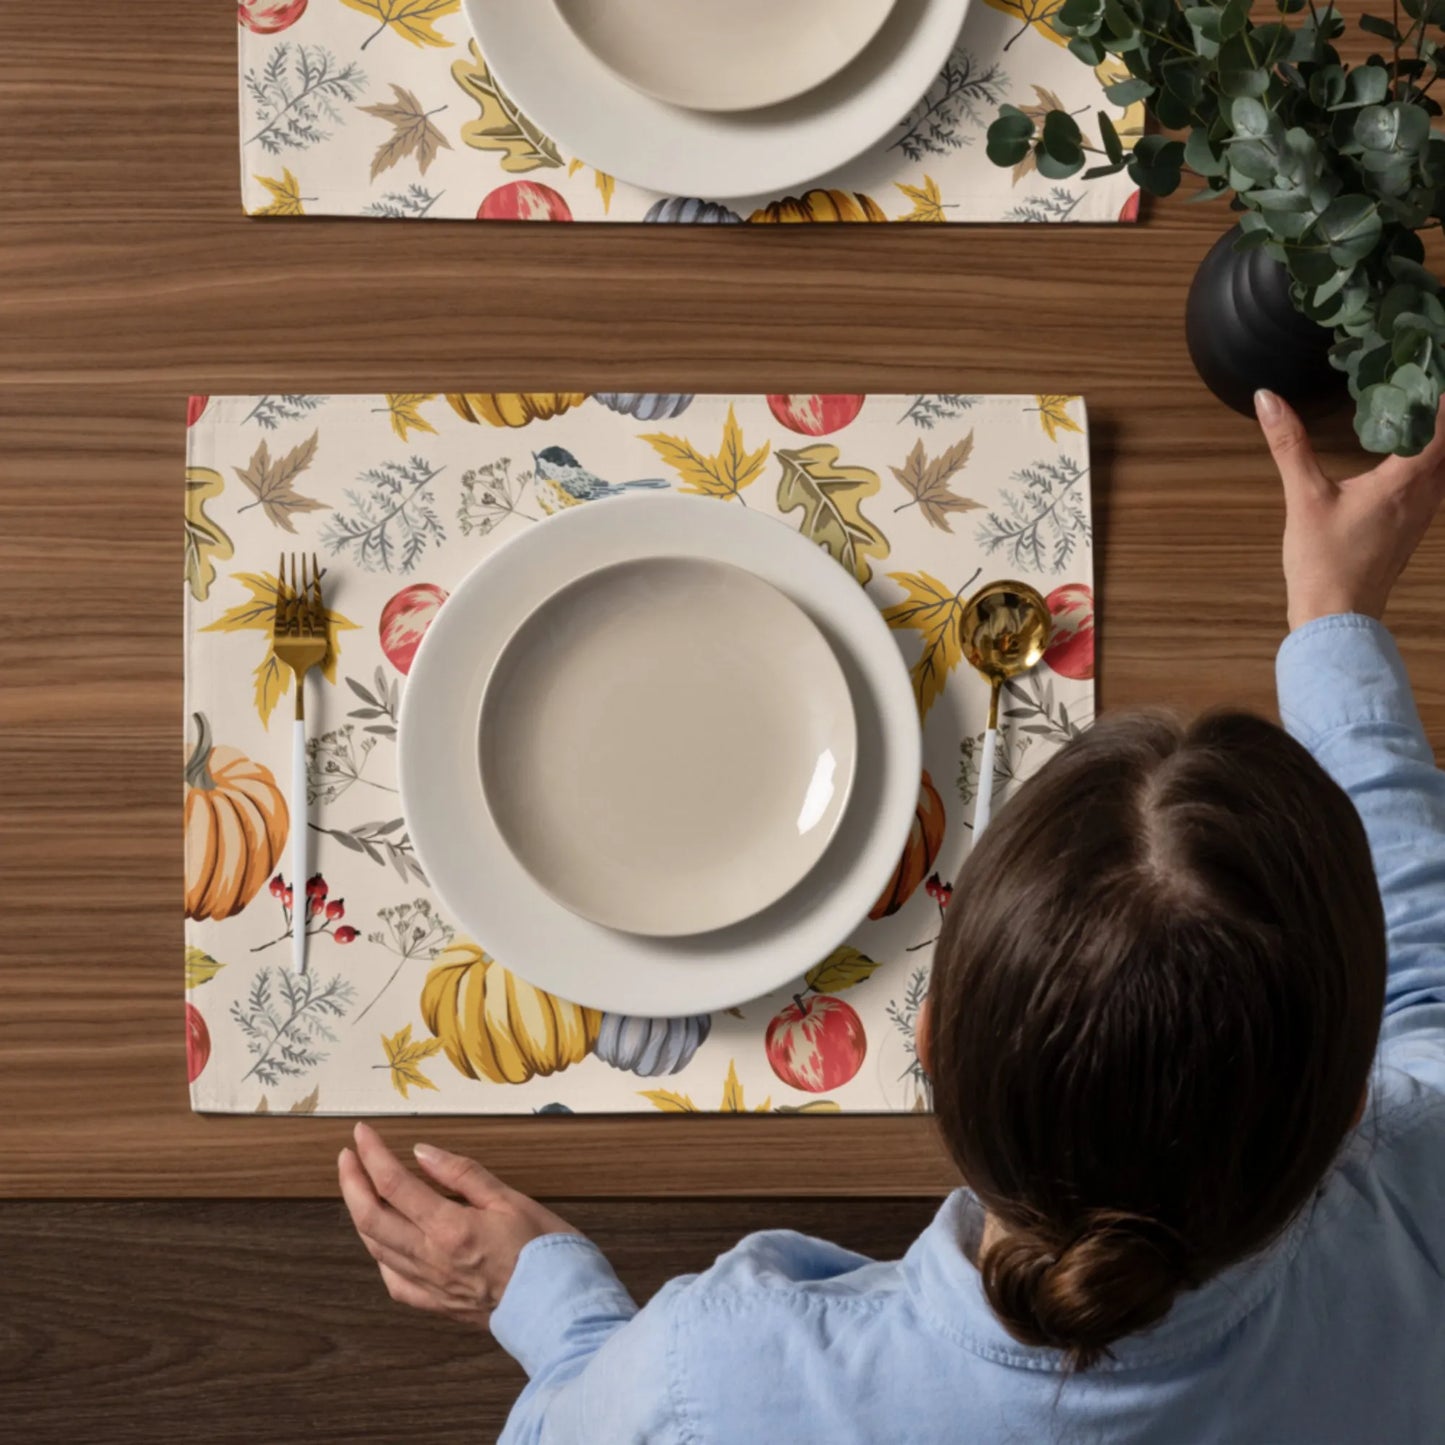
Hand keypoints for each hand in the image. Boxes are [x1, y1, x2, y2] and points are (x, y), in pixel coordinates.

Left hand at [338, 1122, 578, 1325]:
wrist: (561, 1309)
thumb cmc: (545, 1252)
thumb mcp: (511, 1199)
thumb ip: (464, 1175)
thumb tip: (423, 1153)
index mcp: (450, 1228)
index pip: (394, 1184)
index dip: (373, 1154)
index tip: (363, 1133)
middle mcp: (431, 1259)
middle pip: (371, 1217)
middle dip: (352, 1182)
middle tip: (347, 1156)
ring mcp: (430, 1285)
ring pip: (376, 1248)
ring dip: (360, 1214)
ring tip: (358, 1189)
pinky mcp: (438, 1305)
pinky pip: (394, 1281)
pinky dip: (380, 1256)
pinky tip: (383, 1243)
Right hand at [1256, 389, 1444, 629]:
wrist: (1336, 618)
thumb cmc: (1324, 561)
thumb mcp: (1303, 498)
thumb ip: (1289, 445)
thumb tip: (1268, 398)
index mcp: (1404, 481)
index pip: (1441, 426)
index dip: (1440, 396)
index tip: (1427, 368)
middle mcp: (1424, 495)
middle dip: (1440, 416)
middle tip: (1421, 385)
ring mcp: (1422, 515)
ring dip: (1438, 439)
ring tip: (1418, 413)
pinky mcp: (1411, 530)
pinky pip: (1434, 485)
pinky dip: (1430, 462)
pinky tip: (1407, 458)